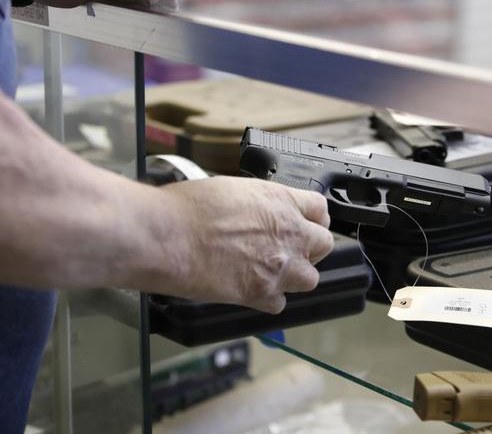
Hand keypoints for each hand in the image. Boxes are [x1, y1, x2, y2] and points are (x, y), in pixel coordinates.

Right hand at [157, 177, 333, 313]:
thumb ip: (257, 204)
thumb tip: (257, 212)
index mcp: (282, 201)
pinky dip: (268, 300)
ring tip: (272, 273)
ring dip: (294, 277)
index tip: (307, 223)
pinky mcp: (262, 293)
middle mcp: (290, 233)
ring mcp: (280, 266)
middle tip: (289, 250)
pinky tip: (251, 291)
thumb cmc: (188, 208)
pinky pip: (279, 303)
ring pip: (310, 278)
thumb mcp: (232, 189)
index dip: (313, 218)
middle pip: (323, 244)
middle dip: (308, 248)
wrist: (168, 236)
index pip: (319, 209)